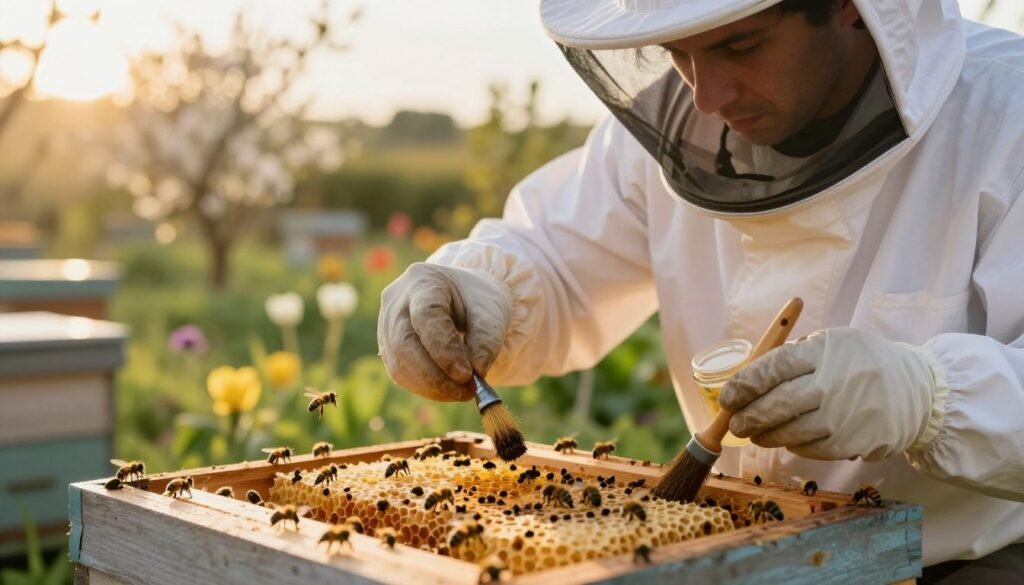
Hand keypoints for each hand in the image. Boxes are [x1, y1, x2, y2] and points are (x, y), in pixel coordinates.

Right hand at [378, 263, 510, 401]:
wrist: (462, 297)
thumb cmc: (477, 300)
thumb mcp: (491, 311)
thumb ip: (486, 340)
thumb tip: (476, 373)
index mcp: (423, 280)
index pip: (426, 316)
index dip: (444, 349)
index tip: (468, 374)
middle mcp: (396, 300)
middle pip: (405, 343)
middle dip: (436, 375)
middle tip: (467, 391)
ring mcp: (386, 324)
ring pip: (400, 363)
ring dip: (432, 386)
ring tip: (463, 392)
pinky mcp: (387, 346)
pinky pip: (400, 373)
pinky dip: (426, 388)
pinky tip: (448, 390)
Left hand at [719, 327, 939, 460]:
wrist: (917, 391)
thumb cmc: (860, 364)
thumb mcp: (830, 345)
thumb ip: (791, 359)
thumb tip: (744, 383)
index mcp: (823, 352)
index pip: (772, 367)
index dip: (744, 384)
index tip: (728, 397)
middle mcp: (832, 383)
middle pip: (777, 404)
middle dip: (748, 417)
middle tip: (735, 423)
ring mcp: (843, 415)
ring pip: (790, 432)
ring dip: (766, 435)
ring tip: (756, 433)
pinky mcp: (852, 442)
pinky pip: (809, 448)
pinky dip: (793, 445)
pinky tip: (788, 438)